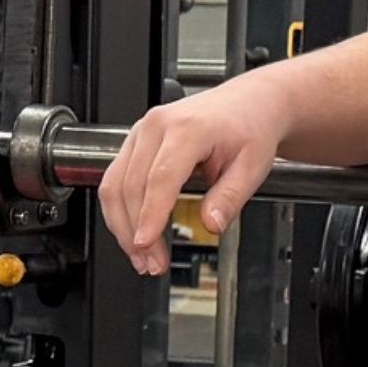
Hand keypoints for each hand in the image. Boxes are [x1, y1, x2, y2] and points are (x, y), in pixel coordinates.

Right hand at [94, 82, 289, 276]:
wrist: (249, 103)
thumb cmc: (250, 127)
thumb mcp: (253, 166)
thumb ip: (230, 197)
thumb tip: (211, 223)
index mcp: (188, 127)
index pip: (160, 177)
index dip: (150, 215)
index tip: (146, 244)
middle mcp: (157, 125)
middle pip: (131, 185)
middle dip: (136, 232)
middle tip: (152, 264)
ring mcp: (141, 131)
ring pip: (114, 184)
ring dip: (122, 226)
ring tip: (141, 258)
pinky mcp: (135, 142)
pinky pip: (116, 179)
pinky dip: (120, 211)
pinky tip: (134, 234)